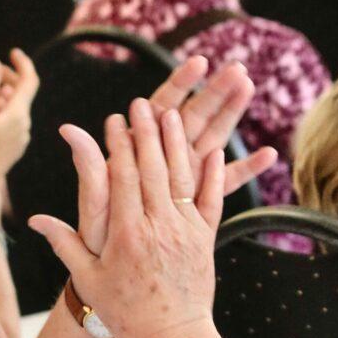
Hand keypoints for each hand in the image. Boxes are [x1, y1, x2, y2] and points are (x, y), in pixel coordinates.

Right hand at [0, 49, 38, 185]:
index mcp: (18, 113)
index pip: (29, 79)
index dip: (22, 62)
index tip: (12, 52)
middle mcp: (24, 123)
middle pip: (20, 91)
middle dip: (3, 79)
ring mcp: (21, 135)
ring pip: (13, 105)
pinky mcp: (15, 143)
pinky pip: (10, 119)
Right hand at [29, 99, 223, 337]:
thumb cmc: (126, 313)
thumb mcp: (88, 279)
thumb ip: (65, 243)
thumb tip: (34, 220)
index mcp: (127, 234)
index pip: (122, 177)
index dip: (119, 145)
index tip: (114, 121)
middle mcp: (158, 226)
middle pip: (153, 168)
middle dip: (146, 132)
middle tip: (142, 105)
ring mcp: (186, 231)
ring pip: (183, 176)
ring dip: (177, 143)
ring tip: (173, 115)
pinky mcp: (206, 239)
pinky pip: (211, 199)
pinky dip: (213, 174)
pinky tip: (212, 151)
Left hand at [60, 56, 276, 254]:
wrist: (116, 274)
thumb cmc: (99, 237)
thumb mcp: (96, 203)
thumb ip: (91, 168)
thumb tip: (68, 130)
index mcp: (138, 152)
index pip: (161, 108)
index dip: (180, 84)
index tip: (198, 62)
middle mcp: (162, 159)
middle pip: (193, 117)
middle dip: (214, 91)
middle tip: (237, 68)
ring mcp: (183, 177)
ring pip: (213, 139)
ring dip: (232, 115)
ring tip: (251, 87)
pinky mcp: (198, 200)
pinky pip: (226, 182)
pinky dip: (247, 169)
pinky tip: (269, 154)